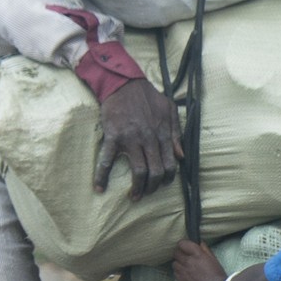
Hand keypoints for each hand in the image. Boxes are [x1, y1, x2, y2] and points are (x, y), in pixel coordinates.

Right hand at [94, 77, 181, 196]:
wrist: (124, 83)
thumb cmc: (147, 97)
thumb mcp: (169, 110)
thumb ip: (176, 133)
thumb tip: (181, 156)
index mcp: (162, 133)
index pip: (170, 164)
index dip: (168, 178)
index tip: (163, 184)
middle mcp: (149, 138)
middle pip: (155, 171)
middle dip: (153, 187)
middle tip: (147, 193)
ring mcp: (131, 139)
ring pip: (138, 170)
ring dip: (137, 188)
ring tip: (133, 196)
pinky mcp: (113, 137)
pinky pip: (107, 160)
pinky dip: (102, 176)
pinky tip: (99, 188)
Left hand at [171, 239, 225, 280]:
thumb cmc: (217, 275)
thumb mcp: (214, 259)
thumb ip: (205, 250)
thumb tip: (199, 243)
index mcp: (197, 254)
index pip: (182, 243)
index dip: (183, 245)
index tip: (185, 247)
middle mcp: (188, 261)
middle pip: (176, 253)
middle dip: (179, 253)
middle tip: (183, 256)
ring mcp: (183, 271)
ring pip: (174, 263)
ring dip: (178, 264)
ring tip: (184, 267)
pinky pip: (175, 273)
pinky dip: (178, 273)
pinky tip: (184, 275)